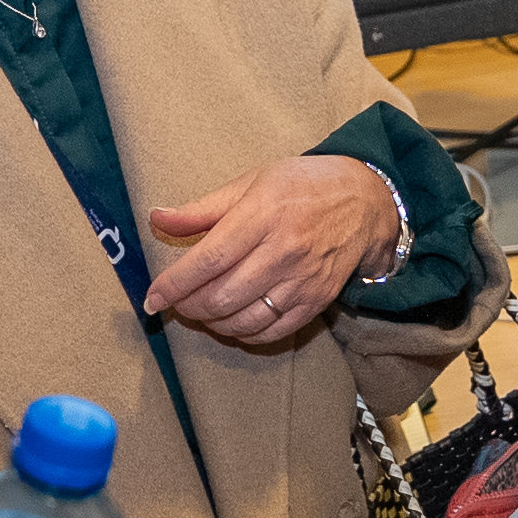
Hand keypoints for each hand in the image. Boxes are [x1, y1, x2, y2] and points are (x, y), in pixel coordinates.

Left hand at [142, 154, 401, 343]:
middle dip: (189, 307)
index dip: (175, 284)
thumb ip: (202, 209)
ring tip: (202, 311)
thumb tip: (157, 219)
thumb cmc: (301, 186)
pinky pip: (272, 332)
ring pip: (244, 320)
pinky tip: (232, 322)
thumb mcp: (250, 183)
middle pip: (222, 296)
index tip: (152, 298)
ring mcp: (302, 280)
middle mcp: (283, 250)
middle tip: (177, 302)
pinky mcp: (316, 301)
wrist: (365, 202)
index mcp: (262, 215)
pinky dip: (244, 334)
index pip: (209, 259)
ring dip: (213, 323)